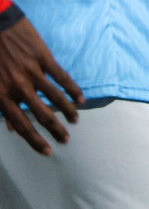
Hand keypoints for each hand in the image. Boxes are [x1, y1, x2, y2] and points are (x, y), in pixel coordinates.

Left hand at [0, 18, 83, 154]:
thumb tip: (10, 128)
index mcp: (1, 96)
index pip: (21, 125)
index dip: (35, 140)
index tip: (48, 150)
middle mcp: (17, 87)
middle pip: (41, 114)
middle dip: (55, 130)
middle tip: (66, 139)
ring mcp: (31, 72)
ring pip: (54, 97)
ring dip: (66, 111)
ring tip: (75, 120)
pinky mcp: (43, 58)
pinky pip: (61, 77)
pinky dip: (72, 89)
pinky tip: (79, 98)